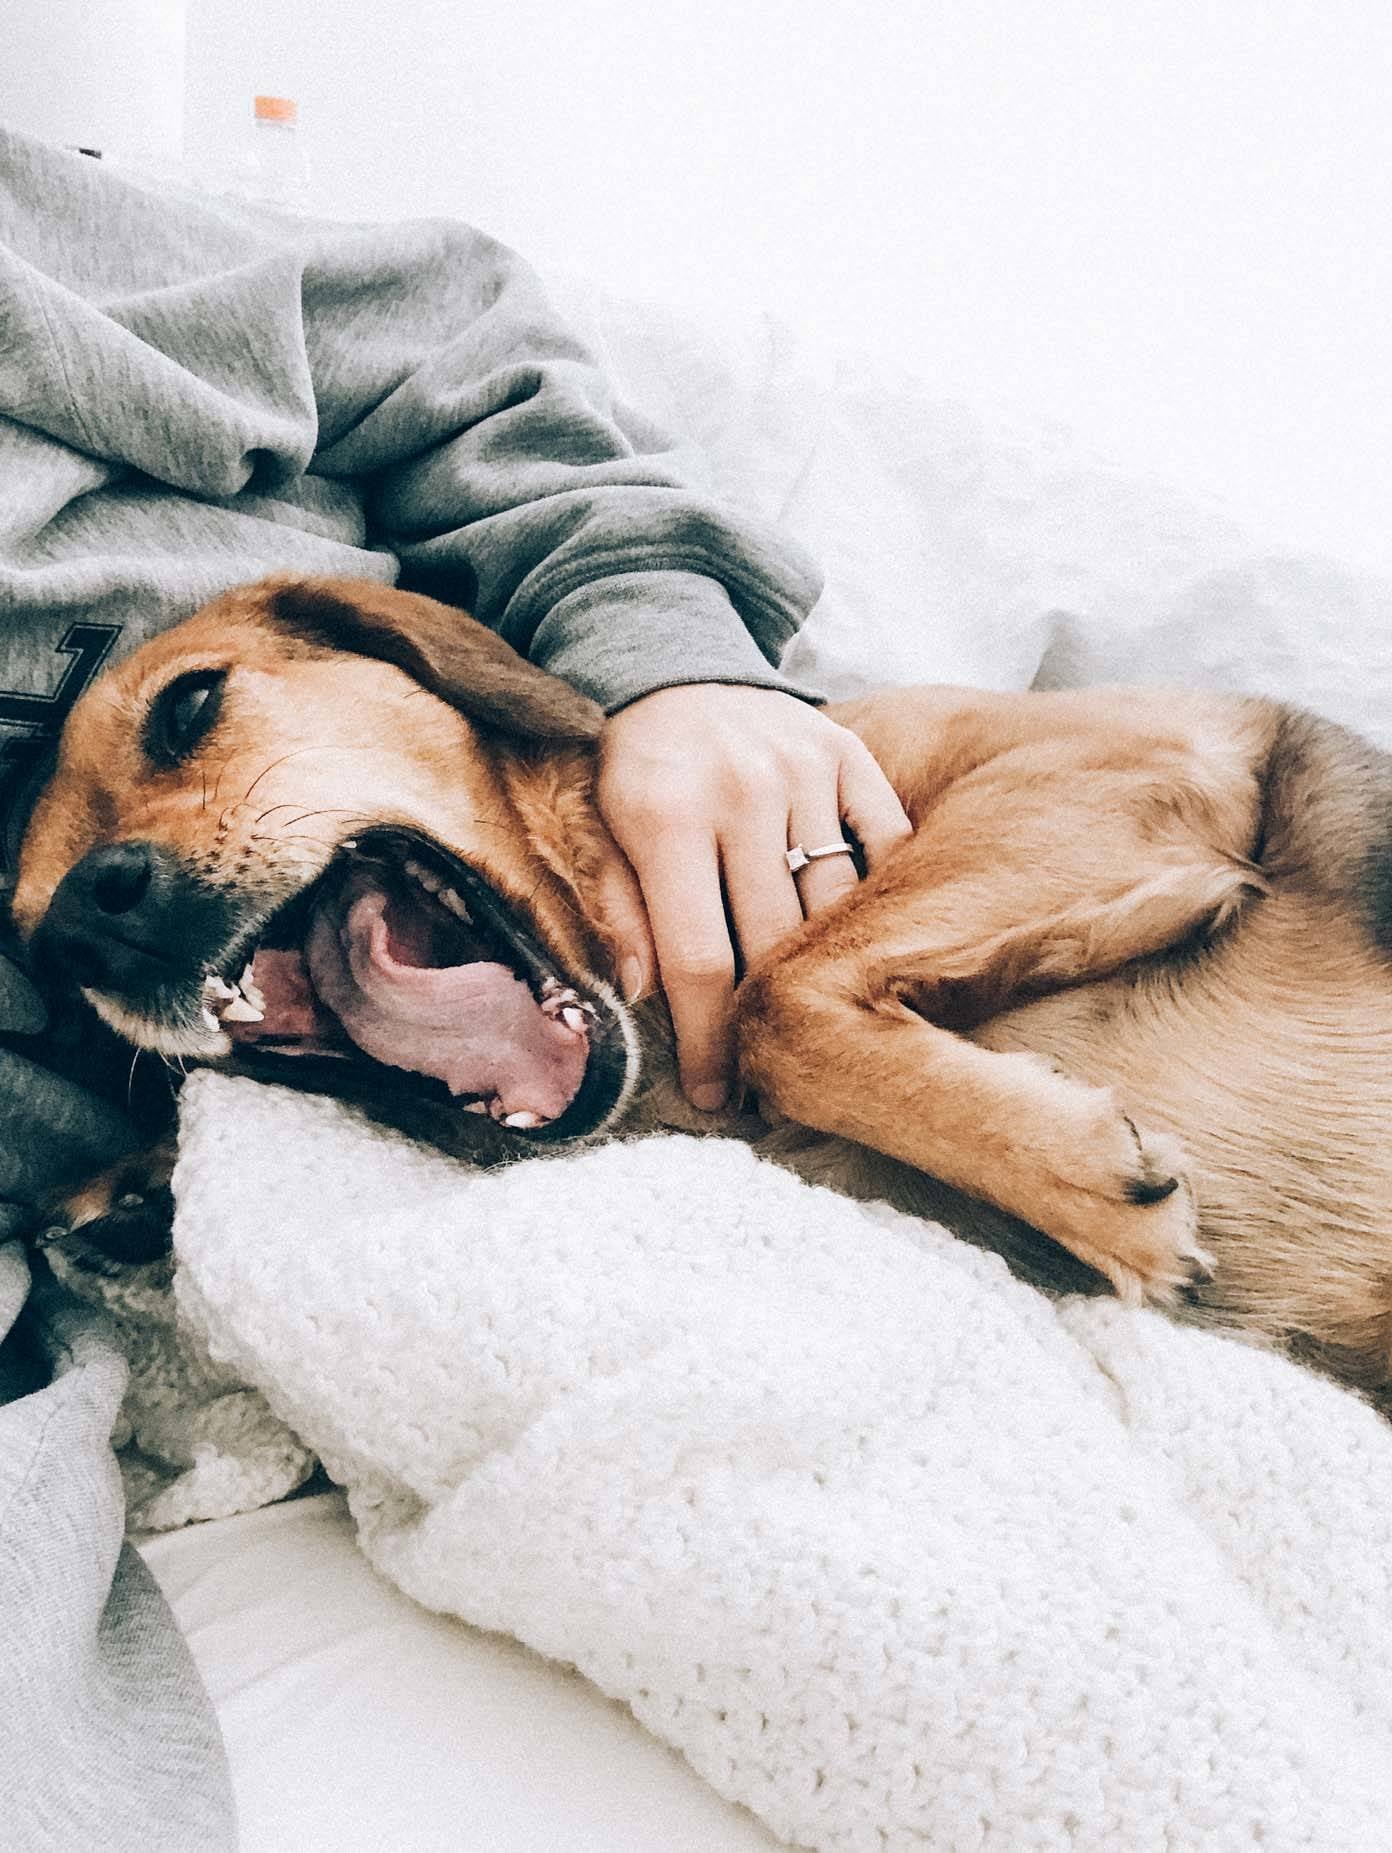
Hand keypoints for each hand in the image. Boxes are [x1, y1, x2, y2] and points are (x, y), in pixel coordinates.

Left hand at [593, 683, 910, 1109]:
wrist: (672, 665)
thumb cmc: (632, 768)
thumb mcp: (598, 830)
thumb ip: (620, 909)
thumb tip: (644, 995)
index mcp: (667, 817)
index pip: (699, 958)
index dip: (709, 1039)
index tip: (715, 1096)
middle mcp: (743, 792)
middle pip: (773, 941)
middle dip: (768, 1019)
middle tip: (766, 1073)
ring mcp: (804, 769)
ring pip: (834, 902)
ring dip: (826, 971)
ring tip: (815, 1020)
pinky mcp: (848, 754)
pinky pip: (886, 843)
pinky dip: (880, 895)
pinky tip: (863, 940)